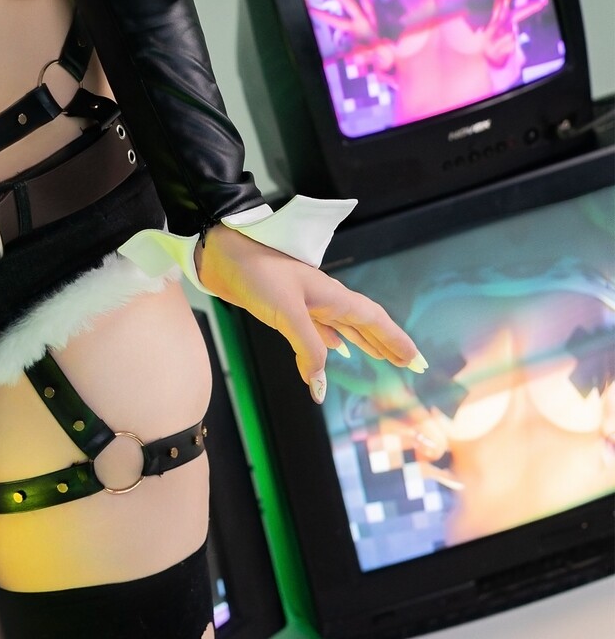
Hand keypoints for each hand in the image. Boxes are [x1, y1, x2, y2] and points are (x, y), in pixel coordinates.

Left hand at [195, 224, 424, 401]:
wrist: (221, 251)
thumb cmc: (256, 271)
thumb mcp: (285, 312)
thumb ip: (308, 348)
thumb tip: (320, 387)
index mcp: (332, 296)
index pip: (374, 320)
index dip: (396, 341)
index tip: (417, 360)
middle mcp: (324, 299)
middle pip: (365, 324)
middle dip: (388, 343)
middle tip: (409, 363)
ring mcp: (304, 302)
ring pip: (343, 326)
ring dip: (363, 342)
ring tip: (381, 357)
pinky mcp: (284, 307)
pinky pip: (319, 328)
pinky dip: (331, 341)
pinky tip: (336, 349)